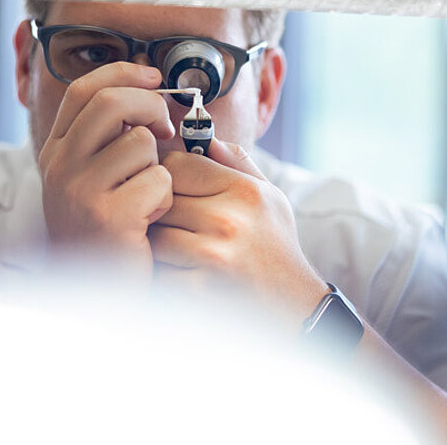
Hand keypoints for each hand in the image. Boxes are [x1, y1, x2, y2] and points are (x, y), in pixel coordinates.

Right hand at [38, 62, 174, 279]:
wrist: (97, 298)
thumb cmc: (110, 233)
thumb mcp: (96, 181)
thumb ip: (110, 141)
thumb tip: (150, 97)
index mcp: (57, 151)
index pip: (84, 89)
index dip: (123, 73)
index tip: (153, 75)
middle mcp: (60, 165)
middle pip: (111, 101)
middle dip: (151, 105)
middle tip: (166, 129)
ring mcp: (79, 190)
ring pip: (142, 142)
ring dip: (158, 168)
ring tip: (147, 198)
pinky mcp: (107, 215)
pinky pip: (158, 180)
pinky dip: (165, 199)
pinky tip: (150, 221)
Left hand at [148, 138, 326, 320]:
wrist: (293, 308)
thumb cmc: (276, 246)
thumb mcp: (270, 197)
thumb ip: (238, 162)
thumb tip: (205, 137)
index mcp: (244, 191)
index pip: (177, 164)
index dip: (168, 176)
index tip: (173, 190)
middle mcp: (229, 220)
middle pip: (161, 198)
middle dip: (160, 211)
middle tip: (170, 223)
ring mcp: (212, 256)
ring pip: (154, 235)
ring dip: (157, 244)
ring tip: (175, 250)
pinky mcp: (198, 290)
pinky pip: (157, 270)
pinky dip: (162, 274)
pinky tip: (180, 275)